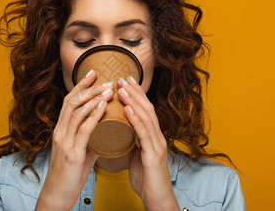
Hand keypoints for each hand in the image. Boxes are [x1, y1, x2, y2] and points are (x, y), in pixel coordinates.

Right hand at [35, 70, 113, 210]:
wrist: (58, 194)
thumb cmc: (71, 173)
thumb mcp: (80, 151)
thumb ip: (90, 138)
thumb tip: (105, 128)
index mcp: (61, 130)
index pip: (69, 101)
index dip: (80, 85)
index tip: (93, 73)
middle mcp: (60, 132)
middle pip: (72, 102)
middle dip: (88, 88)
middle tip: (105, 79)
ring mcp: (65, 142)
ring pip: (77, 112)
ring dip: (94, 98)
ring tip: (109, 89)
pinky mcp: (72, 153)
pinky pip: (84, 130)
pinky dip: (94, 116)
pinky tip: (104, 107)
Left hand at [116, 76, 178, 210]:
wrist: (156, 200)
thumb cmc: (145, 180)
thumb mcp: (136, 157)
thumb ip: (130, 143)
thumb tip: (116, 134)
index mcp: (153, 137)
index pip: (145, 110)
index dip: (136, 94)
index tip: (124, 81)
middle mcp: (157, 137)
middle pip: (147, 108)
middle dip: (134, 91)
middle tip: (122, 77)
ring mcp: (157, 145)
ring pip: (146, 117)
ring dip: (133, 100)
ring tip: (121, 88)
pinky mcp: (153, 155)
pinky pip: (144, 134)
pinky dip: (136, 119)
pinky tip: (128, 109)